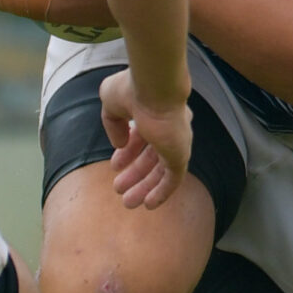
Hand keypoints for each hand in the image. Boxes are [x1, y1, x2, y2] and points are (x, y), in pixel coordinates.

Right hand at [99, 69, 191, 209]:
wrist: (154, 87)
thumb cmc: (132, 89)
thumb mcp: (111, 104)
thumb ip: (113, 124)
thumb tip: (119, 144)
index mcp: (154, 113)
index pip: (142, 137)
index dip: (128, 152)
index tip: (114, 165)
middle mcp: (169, 129)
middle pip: (152, 158)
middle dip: (135, 174)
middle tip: (118, 188)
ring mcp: (176, 142)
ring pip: (161, 171)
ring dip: (144, 187)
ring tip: (128, 203)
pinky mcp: (180, 154)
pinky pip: (173, 179)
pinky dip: (162, 192)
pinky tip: (149, 205)